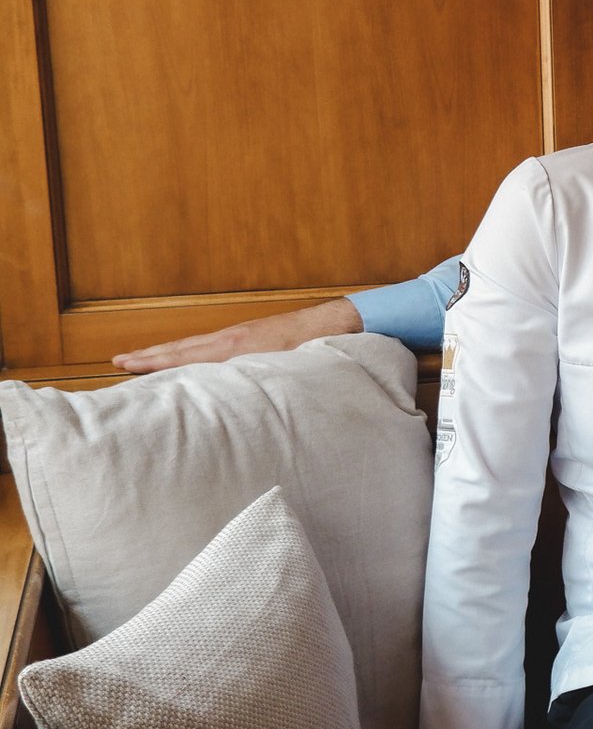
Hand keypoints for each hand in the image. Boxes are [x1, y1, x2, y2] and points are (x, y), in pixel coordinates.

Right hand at [112, 298, 361, 372]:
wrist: (337, 322)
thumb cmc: (315, 348)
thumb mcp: (284, 371)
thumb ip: (257, 384)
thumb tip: (235, 405)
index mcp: (237, 347)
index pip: (185, 356)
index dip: (155, 362)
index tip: (126, 365)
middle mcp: (233, 337)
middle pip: (182, 347)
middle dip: (149, 355)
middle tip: (118, 360)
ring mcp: (240, 332)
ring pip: (194, 343)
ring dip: (166, 351)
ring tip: (141, 357)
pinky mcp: (250, 333)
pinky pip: (210, 342)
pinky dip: (189, 348)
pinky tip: (186, 355)